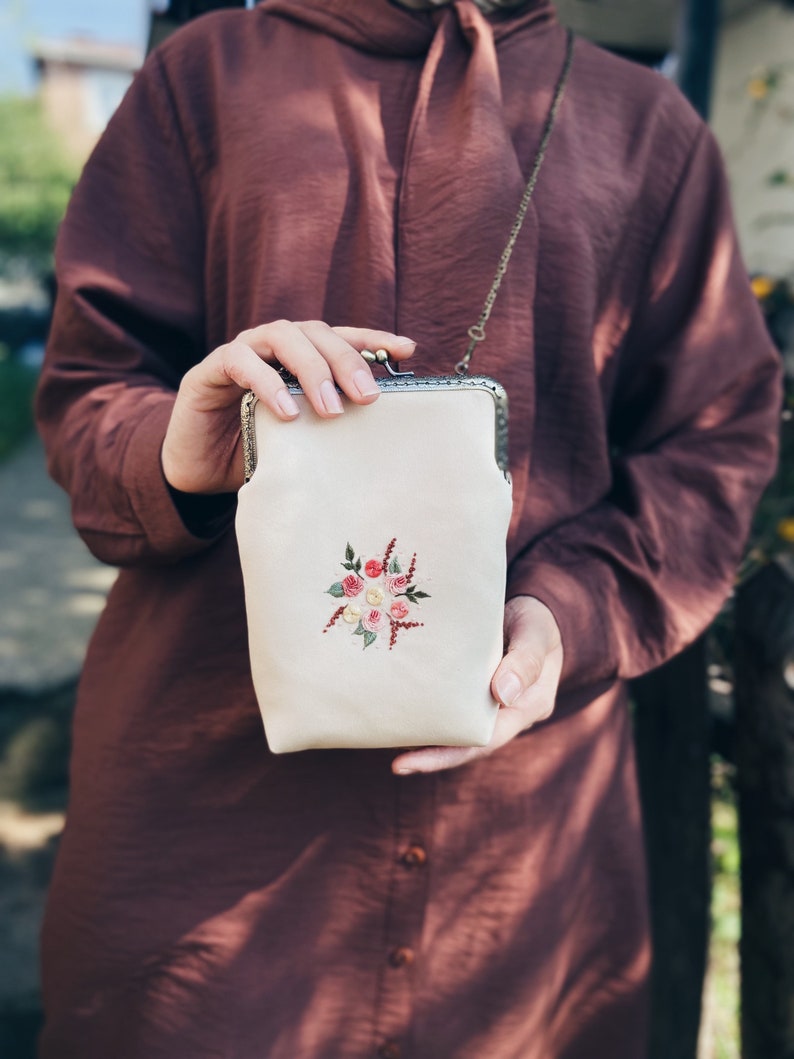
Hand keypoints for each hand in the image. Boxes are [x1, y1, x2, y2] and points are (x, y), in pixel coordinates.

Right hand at [161, 320, 415, 493]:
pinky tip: (288, 411)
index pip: (340, 338)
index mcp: (298, 358)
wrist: (198, 472)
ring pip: (282, 336)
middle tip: (367, 397)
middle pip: (316, 333)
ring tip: (330, 408)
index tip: (407, 349)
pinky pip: (240, 362)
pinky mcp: (209, 371)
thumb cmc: (255, 451)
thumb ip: (329, 426)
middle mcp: (272, 347)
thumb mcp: (303, 439)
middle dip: (345, 360)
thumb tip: (381, 435)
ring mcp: (241, 353)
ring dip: (311, 369)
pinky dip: (268, 383)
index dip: (373, 339)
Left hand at [391, 596, 562, 774]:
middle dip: (433, 755)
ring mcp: (493, 704)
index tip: (411, 762)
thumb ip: (525, 661)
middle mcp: (510, 713)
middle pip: (469, 743)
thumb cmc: (537, 620)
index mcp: (529, 707)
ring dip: (429, 737)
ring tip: (392, 741)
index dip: (449, 755)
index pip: (486, 740)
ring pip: (459, 728)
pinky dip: (431, 713)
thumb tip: (502, 694)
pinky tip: (404, 712)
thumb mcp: (536, 634)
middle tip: (397, 765)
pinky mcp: (477, 691)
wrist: (536, 608)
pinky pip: (454, 707)